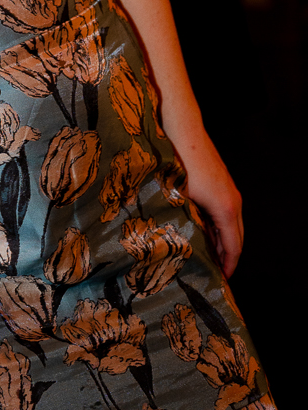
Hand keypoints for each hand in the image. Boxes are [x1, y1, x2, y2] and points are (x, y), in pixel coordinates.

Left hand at [178, 130, 243, 276]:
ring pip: (231, 223)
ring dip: (222, 240)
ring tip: (207, 255)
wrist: (180, 129)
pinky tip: (202, 229)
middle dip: (227, 257)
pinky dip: (218, 225)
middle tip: (214, 272)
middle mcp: (233, 200)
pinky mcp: (221, 181)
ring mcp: (229, 189)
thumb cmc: (178, 163)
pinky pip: (224, 210)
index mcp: (226, 208)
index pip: (234, 247)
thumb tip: (174, 243)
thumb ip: (182, 222)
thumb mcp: (177, 198)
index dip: (228, 266)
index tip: (221, 280)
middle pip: (236, 237)